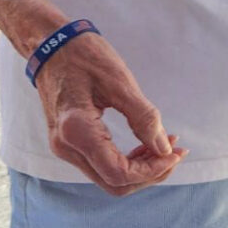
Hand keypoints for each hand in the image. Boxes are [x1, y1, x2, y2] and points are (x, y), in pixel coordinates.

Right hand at [33, 32, 187, 195]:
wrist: (51, 44)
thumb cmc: (84, 56)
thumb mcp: (119, 81)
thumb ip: (143, 117)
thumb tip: (164, 149)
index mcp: (76, 131)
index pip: (118, 173)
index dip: (152, 170)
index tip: (176, 152)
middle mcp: (66, 147)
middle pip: (114, 183)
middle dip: (149, 173)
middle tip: (175, 152)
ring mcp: (64, 147)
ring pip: (108, 177)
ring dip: (139, 168)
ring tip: (164, 146)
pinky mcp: (69, 143)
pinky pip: (101, 164)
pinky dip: (126, 160)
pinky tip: (145, 144)